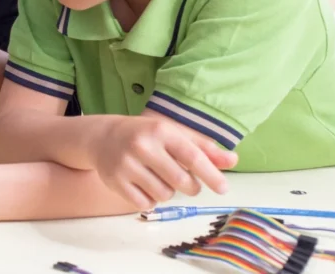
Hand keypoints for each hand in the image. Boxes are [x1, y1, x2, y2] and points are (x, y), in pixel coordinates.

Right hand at [93, 116, 237, 209]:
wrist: (102, 137)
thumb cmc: (146, 135)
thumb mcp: (173, 135)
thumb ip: (203, 148)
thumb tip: (232, 160)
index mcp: (160, 130)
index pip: (192, 156)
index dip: (211, 174)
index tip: (223, 189)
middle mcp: (142, 145)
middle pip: (181, 181)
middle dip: (189, 186)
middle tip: (184, 180)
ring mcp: (126, 164)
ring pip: (164, 195)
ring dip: (167, 192)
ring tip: (158, 178)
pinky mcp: (115, 181)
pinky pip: (146, 204)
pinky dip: (150, 200)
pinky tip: (144, 186)